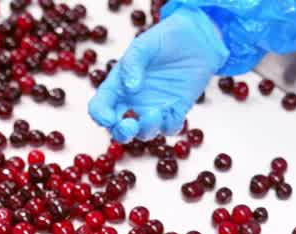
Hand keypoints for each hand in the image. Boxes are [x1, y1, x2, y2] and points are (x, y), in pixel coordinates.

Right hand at [88, 7, 228, 141]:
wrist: (196, 39)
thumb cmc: (164, 39)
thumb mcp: (144, 45)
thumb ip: (133, 63)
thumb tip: (130, 88)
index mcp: (118, 86)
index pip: (100, 106)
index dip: (100, 115)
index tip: (108, 118)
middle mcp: (133, 102)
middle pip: (119, 128)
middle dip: (121, 132)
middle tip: (129, 126)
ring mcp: (153, 109)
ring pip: (144, 132)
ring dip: (147, 129)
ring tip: (155, 113)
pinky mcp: (174, 112)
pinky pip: (169, 128)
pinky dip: (169, 126)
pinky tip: (172, 111)